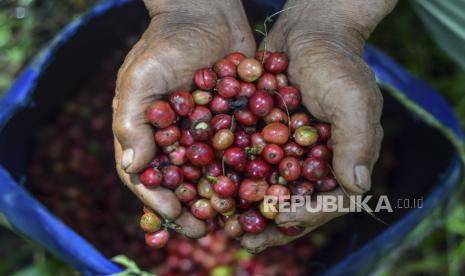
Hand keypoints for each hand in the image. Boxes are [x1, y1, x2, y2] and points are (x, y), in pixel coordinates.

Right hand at [113, 0, 254, 237]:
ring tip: (234, 217)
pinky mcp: (234, 119)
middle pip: (182, 182)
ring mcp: (206, 131)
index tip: (177, 215)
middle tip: (207, 229)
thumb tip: (132, 168)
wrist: (205, 12)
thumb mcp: (141, 79)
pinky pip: (239, 149)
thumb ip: (132, 122)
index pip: (147, 176)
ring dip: (221, 195)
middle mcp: (177, 138)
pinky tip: (259, 185)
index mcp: (148, 133)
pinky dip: (247, 169)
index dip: (159, 200)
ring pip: (212, 172)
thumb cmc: (165, 43)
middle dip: (192, 206)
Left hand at [241, 0, 396, 251]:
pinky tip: (214, 189)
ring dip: (251, 208)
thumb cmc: (335, 60)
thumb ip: (356, 141)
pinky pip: (254, 164)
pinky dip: (237, 178)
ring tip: (226, 223)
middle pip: (298, 202)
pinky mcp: (270, 137)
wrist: (308, 29)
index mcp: (346, 158)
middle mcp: (319, 160)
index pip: (333, 200)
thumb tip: (358, 187)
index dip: (308, 214)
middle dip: (273, 222)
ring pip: (272, 188)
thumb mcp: (351, 96)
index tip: (280, 216)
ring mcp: (292, 150)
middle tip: (246, 239)